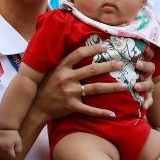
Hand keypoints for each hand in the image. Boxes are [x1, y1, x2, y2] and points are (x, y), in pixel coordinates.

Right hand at [0, 129, 22, 157]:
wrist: (5, 127)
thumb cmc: (13, 134)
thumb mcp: (19, 141)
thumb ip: (19, 150)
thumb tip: (15, 154)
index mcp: (8, 149)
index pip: (13, 156)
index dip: (15, 151)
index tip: (14, 146)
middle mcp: (1, 149)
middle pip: (6, 156)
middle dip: (9, 152)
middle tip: (10, 144)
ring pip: (0, 154)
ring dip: (3, 152)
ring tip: (5, 145)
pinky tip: (0, 145)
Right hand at [31, 43, 153, 120]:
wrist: (36, 106)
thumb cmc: (45, 85)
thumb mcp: (51, 70)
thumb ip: (64, 62)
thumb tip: (80, 49)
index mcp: (61, 67)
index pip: (79, 53)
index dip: (93, 49)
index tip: (106, 46)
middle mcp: (66, 78)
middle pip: (91, 70)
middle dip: (108, 66)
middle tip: (121, 64)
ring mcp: (70, 93)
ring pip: (95, 88)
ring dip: (111, 87)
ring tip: (124, 85)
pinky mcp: (71, 106)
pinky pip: (89, 110)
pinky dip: (101, 112)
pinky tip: (113, 113)